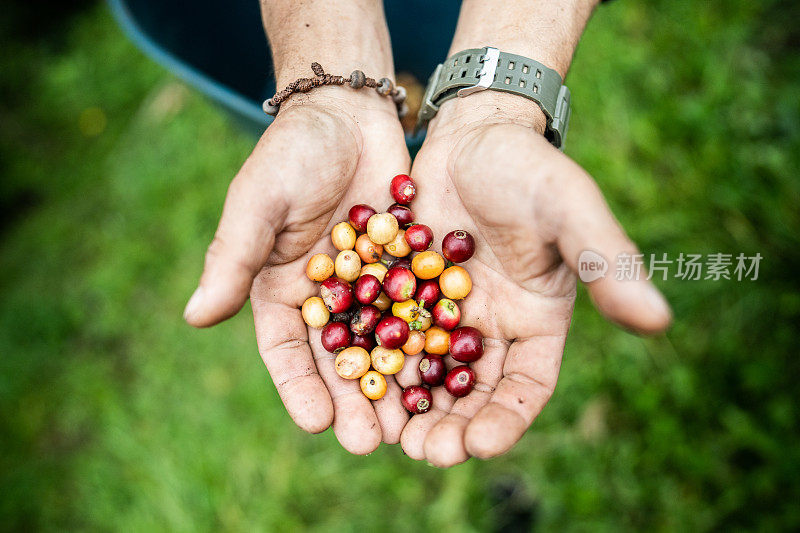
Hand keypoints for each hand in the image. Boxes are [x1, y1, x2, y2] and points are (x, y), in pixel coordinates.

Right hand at [184, 89, 411, 453]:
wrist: (349, 113)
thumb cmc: (292, 154)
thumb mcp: (259, 203)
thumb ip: (232, 258)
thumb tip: (194, 317)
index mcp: (281, 291)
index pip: (286, 352)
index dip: (299, 388)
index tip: (316, 424)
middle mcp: (326, 299)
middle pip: (339, 360)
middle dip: (354, 401)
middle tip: (373, 444)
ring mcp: (370, 287)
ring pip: (383, 346)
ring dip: (396, 386)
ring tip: (413, 426)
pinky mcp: (407, 270)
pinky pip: (419, 312)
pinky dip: (430, 343)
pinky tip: (446, 373)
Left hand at [395, 94, 671, 466]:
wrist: (473, 131)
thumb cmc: (529, 169)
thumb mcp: (569, 210)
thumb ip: (609, 261)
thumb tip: (658, 321)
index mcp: (536, 320)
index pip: (525, 387)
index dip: (506, 420)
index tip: (479, 446)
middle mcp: (490, 326)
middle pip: (470, 391)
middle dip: (450, 426)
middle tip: (424, 452)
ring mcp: (445, 311)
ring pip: (424, 371)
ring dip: (408, 405)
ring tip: (387, 434)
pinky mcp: (405, 291)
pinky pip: (386, 333)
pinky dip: (374, 359)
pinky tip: (352, 379)